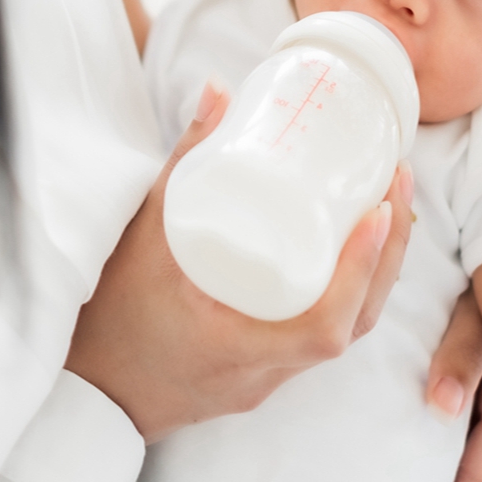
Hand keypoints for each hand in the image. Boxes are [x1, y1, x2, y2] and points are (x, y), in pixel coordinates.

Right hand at [65, 81, 414, 440]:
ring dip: (374, 275)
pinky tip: (351, 252)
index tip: (379, 213)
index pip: (325, 327)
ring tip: (386, 209)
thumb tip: (218, 91)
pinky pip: (318, 338)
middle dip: (387, 257)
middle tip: (397, 189)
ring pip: (342, 333)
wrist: (84, 390)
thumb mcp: (145, 229)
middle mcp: (261, 373)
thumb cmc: (110, 315)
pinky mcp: (260, 377)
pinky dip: (345, 294)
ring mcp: (264, 381)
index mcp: (236, 347)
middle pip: (352, 325)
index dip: (362, 271)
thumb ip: (184, 161)